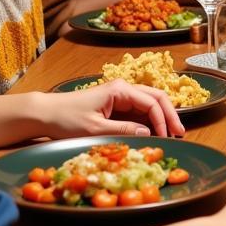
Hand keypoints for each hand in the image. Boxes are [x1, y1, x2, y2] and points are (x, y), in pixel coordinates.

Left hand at [40, 79, 184, 138]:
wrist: (45, 114)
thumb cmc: (66, 120)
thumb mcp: (95, 129)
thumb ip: (123, 130)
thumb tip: (149, 133)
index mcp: (120, 90)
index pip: (152, 102)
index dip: (163, 120)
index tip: (169, 137)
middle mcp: (124, 89)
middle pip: (156, 98)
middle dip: (170, 115)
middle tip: (181, 133)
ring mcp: (120, 96)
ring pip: (150, 103)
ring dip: (162, 118)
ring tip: (172, 134)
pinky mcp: (116, 105)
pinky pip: (139, 111)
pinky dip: (150, 121)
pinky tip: (155, 133)